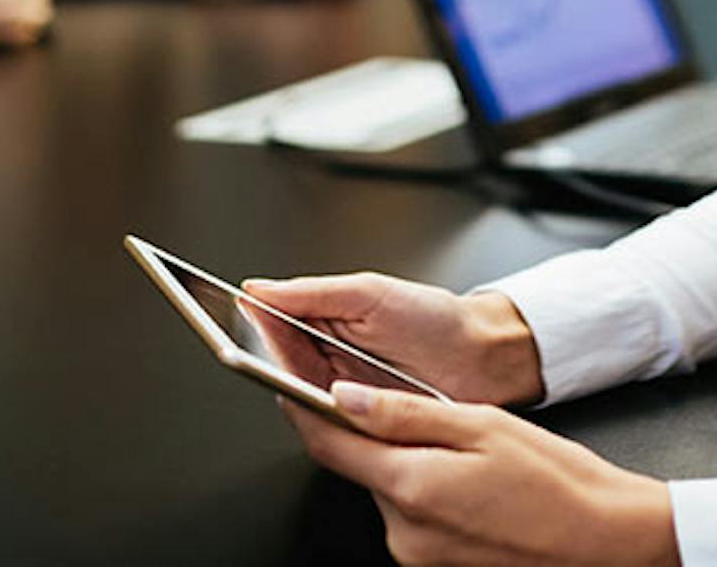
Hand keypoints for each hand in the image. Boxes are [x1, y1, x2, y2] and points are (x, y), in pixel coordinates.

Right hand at [243, 273, 542, 406]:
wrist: (487, 359)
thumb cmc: (436, 320)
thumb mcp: (370, 293)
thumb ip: (311, 293)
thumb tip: (257, 288)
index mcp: (323, 324)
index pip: (270, 327)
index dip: (248, 327)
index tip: (230, 321)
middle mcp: (327, 362)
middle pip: (277, 366)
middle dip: (268, 360)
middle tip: (266, 352)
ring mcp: (344, 396)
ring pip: (299, 398)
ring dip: (296, 390)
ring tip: (298, 376)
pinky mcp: (361, 426)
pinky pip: (329, 427)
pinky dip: (323, 419)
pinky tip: (323, 408)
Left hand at [282, 382, 675, 566]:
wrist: (603, 540)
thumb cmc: (557, 483)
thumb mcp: (480, 424)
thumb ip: (405, 412)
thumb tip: (345, 396)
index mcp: (411, 486)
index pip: (328, 441)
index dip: (302, 404)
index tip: (288, 377)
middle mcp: (403, 529)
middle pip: (356, 464)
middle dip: (367, 431)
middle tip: (406, 402)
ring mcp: (415, 552)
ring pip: (385, 488)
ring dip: (401, 461)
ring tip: (460, 448)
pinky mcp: (431, 564)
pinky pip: (409, 513)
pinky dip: (422, 488)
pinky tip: (466, 479)